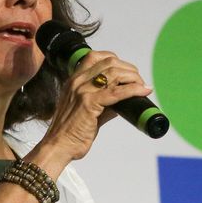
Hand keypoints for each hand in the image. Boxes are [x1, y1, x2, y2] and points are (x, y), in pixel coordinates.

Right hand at [37, 51, 152, 166]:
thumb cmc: (70, 132)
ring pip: (115, 73)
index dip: (115, 60)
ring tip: (142, 86)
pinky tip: (143, 91)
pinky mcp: (89, 103)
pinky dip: (134, 89)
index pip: (95, 56)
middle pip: (109, 62)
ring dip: (133, 77)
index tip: (127, 71)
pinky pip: (117, 92)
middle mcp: (77, 81)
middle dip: (129, 69)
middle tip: (139, 81)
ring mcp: (82, 91)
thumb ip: (104, 102)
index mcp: (74, 80)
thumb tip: (123, 99)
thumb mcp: (86, 110)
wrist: (58, 146)